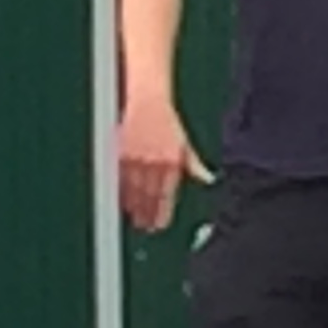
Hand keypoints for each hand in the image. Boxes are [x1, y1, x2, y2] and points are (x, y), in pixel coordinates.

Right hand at [116, 91, 209, 231]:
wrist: (147, 99)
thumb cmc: (166, 121)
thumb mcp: (184, 142)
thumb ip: (194, 164)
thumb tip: (208, 178)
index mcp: (171, 161)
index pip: (165, 195)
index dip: (161, 212)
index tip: (159, 224)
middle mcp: (153, 162)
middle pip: (148, 196)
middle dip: (147, 214)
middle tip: (146, 227)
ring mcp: (135, 159)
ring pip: (133, 191)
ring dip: (134, 207)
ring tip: (135, 219)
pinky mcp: (120, 154)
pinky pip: (120, 179)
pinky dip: (121, 192)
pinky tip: (123, 202)